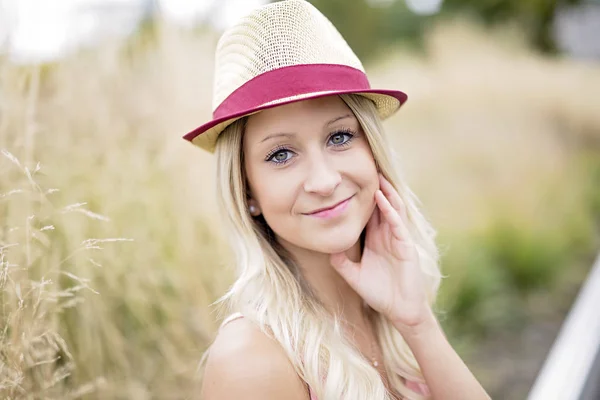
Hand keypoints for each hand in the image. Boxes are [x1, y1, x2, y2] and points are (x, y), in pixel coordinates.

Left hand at [330, 174, 430, 328]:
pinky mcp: (405, 245)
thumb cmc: (379, 293)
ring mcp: (398, 239)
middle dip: (375, 188)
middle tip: (365, 168)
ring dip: (385, 192)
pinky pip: (396, 223)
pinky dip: (389, 210)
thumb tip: (327, 251)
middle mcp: (387, 236)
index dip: (361, 198)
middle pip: (381, 206)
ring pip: (392, 209)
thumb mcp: (354, 276)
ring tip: (376, 175)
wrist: (399, 310)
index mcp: (375, 240)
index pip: (368, 214)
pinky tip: (381, 198)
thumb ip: (341, 264)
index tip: (350, 183)